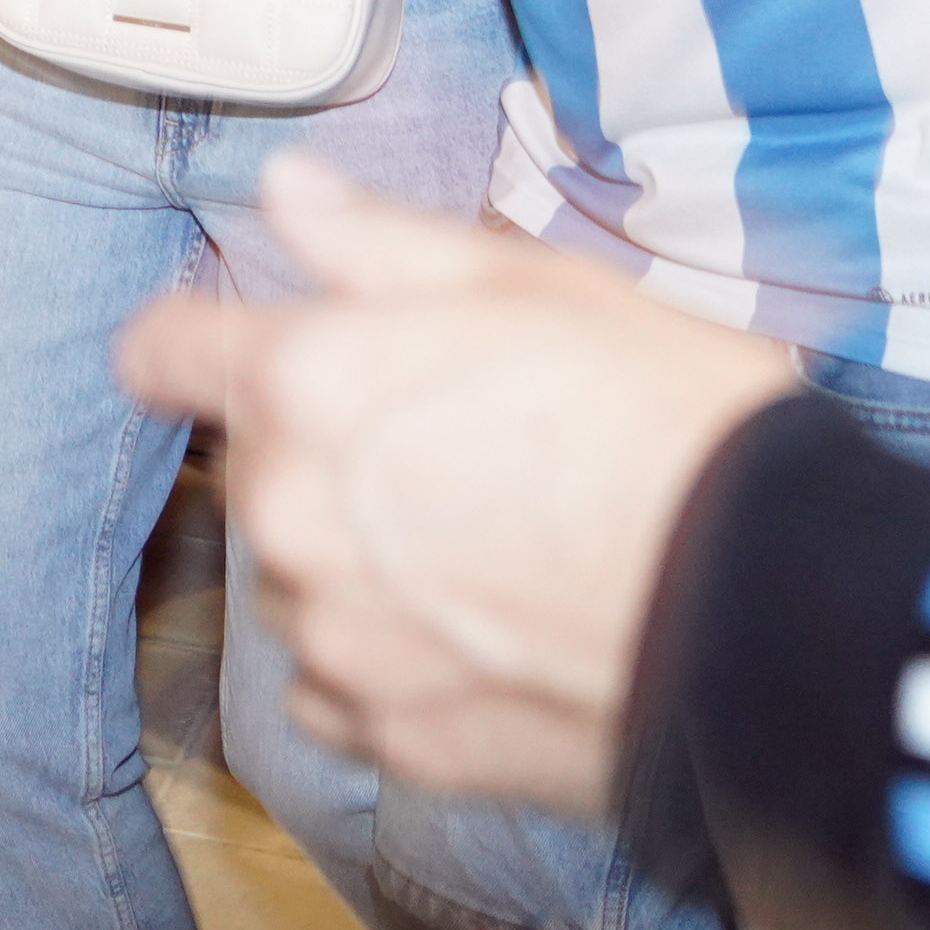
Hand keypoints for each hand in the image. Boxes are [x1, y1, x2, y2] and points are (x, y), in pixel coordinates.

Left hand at [118, 156, 796, 813]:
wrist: (766, 611)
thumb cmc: (668, 428)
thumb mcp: (532, 284)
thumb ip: (379, 242)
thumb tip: (287, 193)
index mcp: (307, 382)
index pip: (162, 349)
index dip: (196, 338)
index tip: (232, 346)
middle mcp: (290, 514)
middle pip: (258, 467)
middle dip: (328, 450)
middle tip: (459, 445)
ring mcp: (333, 636)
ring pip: (302, 577)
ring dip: (360, 561)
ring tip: (497, 546)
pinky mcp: (387, 736)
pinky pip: (343, 686)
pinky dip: (391, 661)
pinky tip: (486, 632)